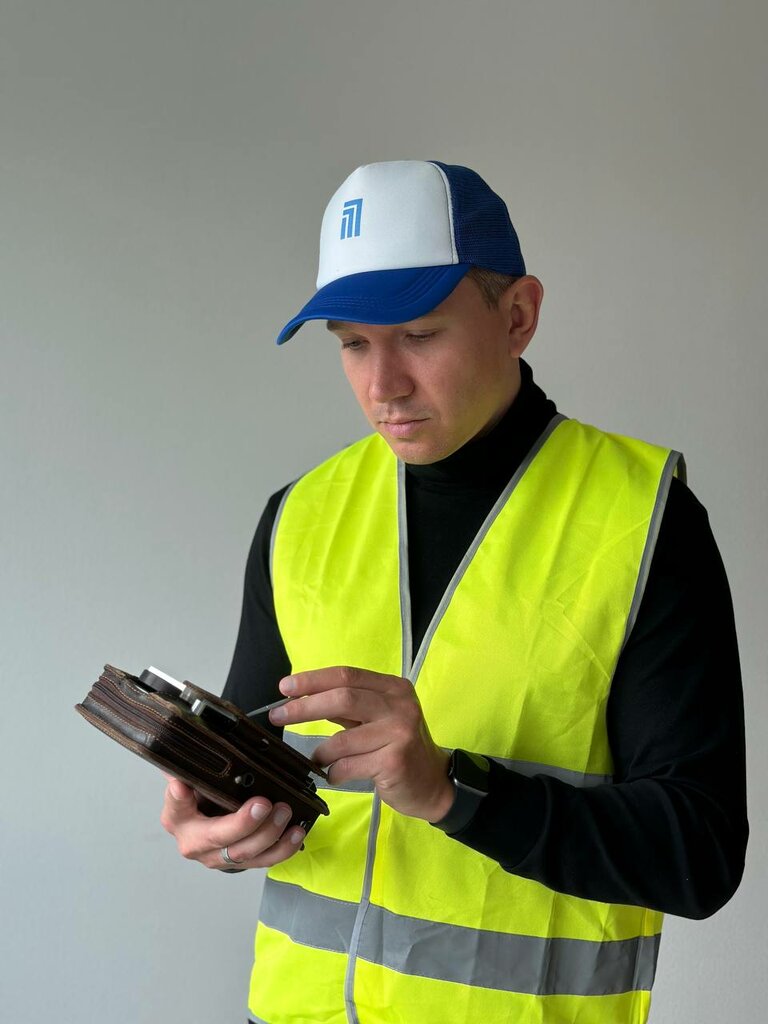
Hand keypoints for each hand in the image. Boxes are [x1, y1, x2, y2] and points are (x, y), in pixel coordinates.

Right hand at [159, 777, 305, 869]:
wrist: (209, 820)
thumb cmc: (203, 796)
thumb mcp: (197, 777)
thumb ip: (197, 763)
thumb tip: (200, 742)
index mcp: (177, 816)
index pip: (175, 805)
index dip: (178, 798)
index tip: (182, 786)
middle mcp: (194, 842)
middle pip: (217, 837)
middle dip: (243, 823)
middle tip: (263, 804)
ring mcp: (218, 857)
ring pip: (243, 854)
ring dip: (268, 834)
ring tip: (284, 812)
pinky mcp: (241, 863)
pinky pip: (264, 860)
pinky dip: (283, 847)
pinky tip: (296, 831)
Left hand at [269, 666, 453, 821]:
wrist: (433, 783)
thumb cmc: (398, 748)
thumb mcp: (378, 718)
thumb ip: (348, 707)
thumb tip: (301, 698)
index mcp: (393, 688)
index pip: (347, 675)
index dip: (313, 680)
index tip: (285, 687)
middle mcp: (400, 705)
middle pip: (343, 698)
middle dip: (305, 707)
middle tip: (278, 715)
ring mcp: (399, 733)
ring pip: (343, 739)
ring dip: (321, 751)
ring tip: (316, 759)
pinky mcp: (395, 761)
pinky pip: (350, 765)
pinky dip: (334, 771)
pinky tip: (334, 775)